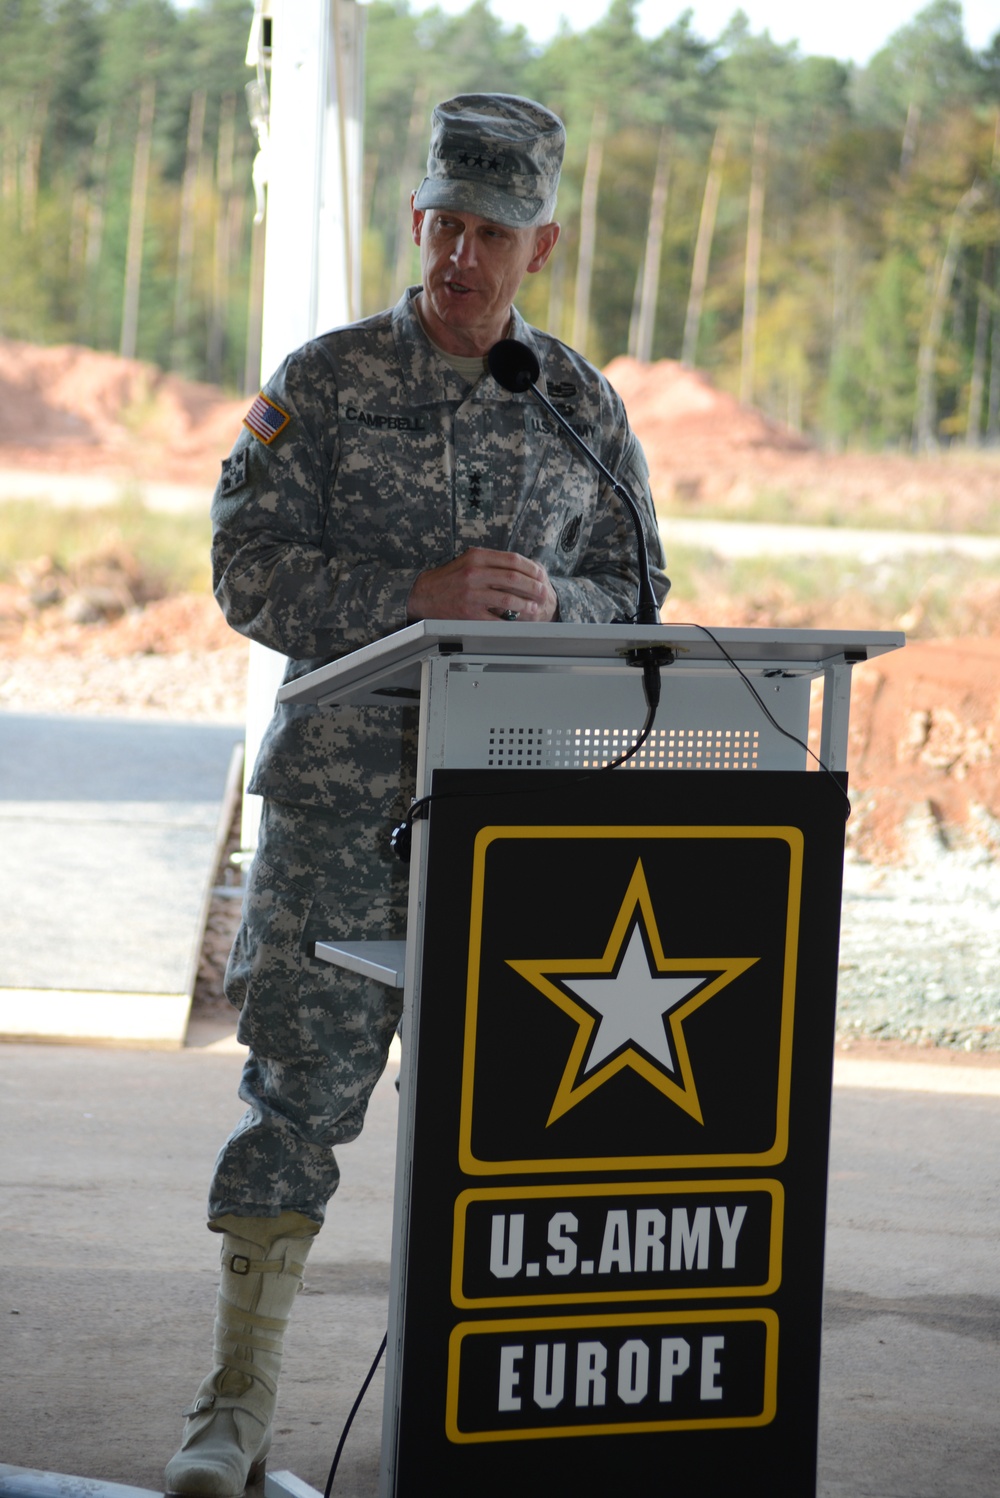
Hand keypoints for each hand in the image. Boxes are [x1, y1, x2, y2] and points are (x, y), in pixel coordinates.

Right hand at [407, 547, 557, 622]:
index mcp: (477, 558)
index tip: (540, 574)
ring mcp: (472, 594)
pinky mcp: (469, 613)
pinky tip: (519, 620)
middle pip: (513, 578)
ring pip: (508, 598)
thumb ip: (490, 560)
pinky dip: (510, 620)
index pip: (512, 560)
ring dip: (526, 604)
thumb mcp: (467, 561)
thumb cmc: (449, 578)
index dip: (530, 568)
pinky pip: (496, 618)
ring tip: (535, 607)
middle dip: (533, 586)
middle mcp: (474, 574)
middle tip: (543, 592)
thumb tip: (517, 565)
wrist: (424, 594)